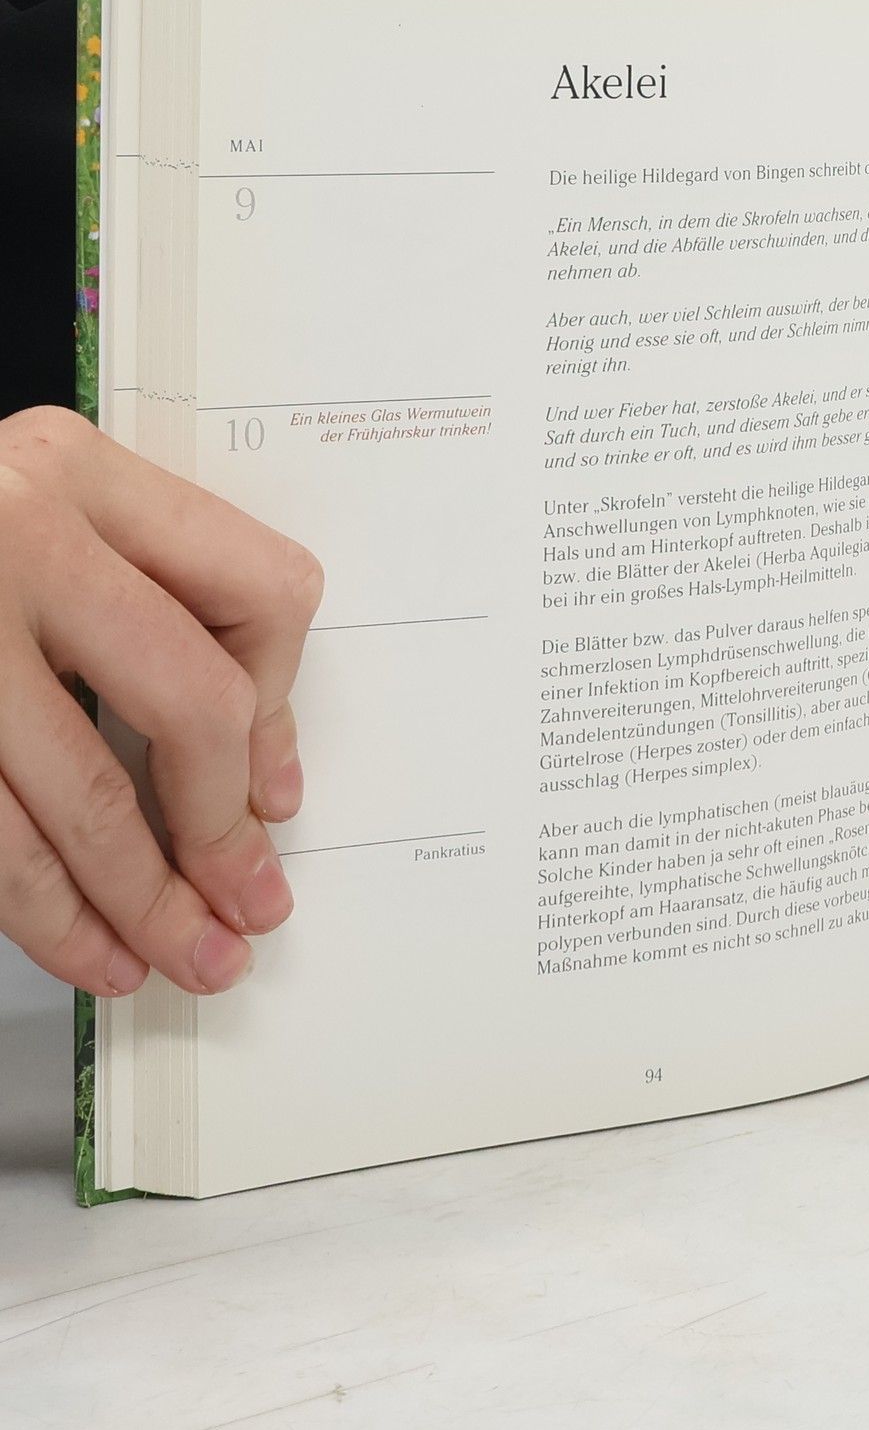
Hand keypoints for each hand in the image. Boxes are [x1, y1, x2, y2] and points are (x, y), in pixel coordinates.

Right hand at [0, 406, 321, 996]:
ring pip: (85, 795)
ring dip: (146, 902)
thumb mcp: (42, 527)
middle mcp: (13, 534)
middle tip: (250, 904)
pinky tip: (91, 949)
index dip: (282, 706)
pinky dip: (50, 915)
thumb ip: (152, 612)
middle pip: (192, 702)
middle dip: (224, 829)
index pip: (258, 591)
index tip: (274, 793)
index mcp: (75, 473)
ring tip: (187, 956)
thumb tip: (262, 767)